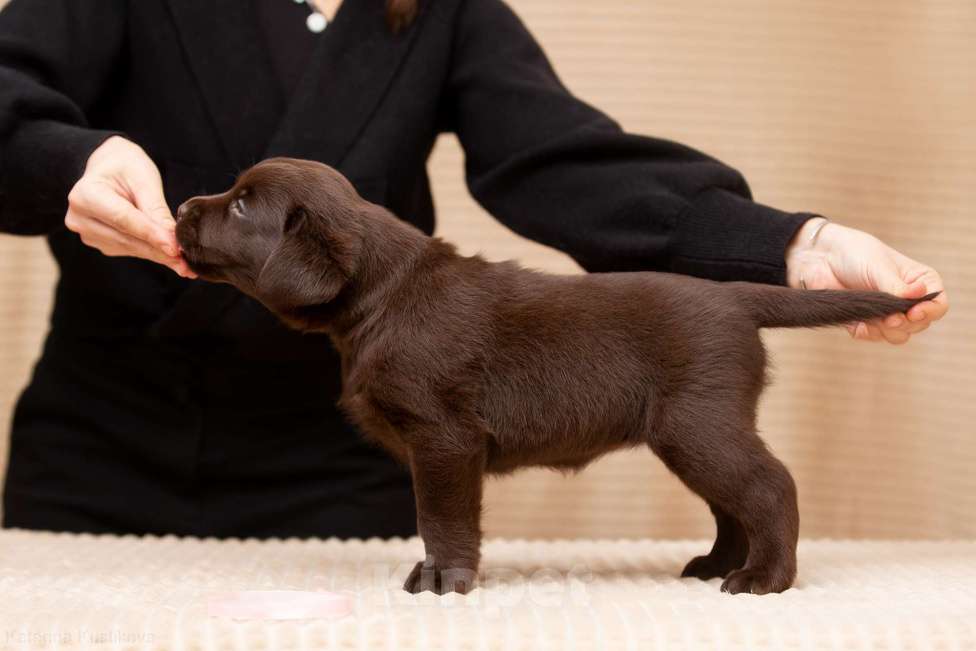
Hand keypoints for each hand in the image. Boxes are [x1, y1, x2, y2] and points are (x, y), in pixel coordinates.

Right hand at [65, 136, 194, 277]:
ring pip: (130, 248)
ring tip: (184, 262)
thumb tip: (172, 238)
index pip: (124, 220)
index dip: (151, 235)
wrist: (109, 167)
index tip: (174, 248)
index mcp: (85, 195)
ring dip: (158, 256)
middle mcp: (81, 217)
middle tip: (186, 262)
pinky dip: (152, 253)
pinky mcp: (100, 242)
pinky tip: (170, 256)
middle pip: (126, 238)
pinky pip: (130, 250)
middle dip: (160, 250)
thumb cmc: (125, 166)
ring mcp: (88, 233)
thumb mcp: (144, 178)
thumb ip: (156, 208)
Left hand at [785, 218, 946, 343]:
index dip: (930, 312)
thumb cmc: (854, 253)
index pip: (937, 304)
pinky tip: (858, 326)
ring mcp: (886, 312)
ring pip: (898, 335)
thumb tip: (920, 294)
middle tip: (890, 318)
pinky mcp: (865, 321)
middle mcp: (907, 300)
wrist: (820, 258)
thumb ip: (896, 287)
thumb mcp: (878, 267)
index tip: (913, 313)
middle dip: (905, 324)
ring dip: (887, 331)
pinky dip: (868, 333)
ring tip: (874, 320)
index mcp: (919, 281)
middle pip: (919, 325)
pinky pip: (874, 336)